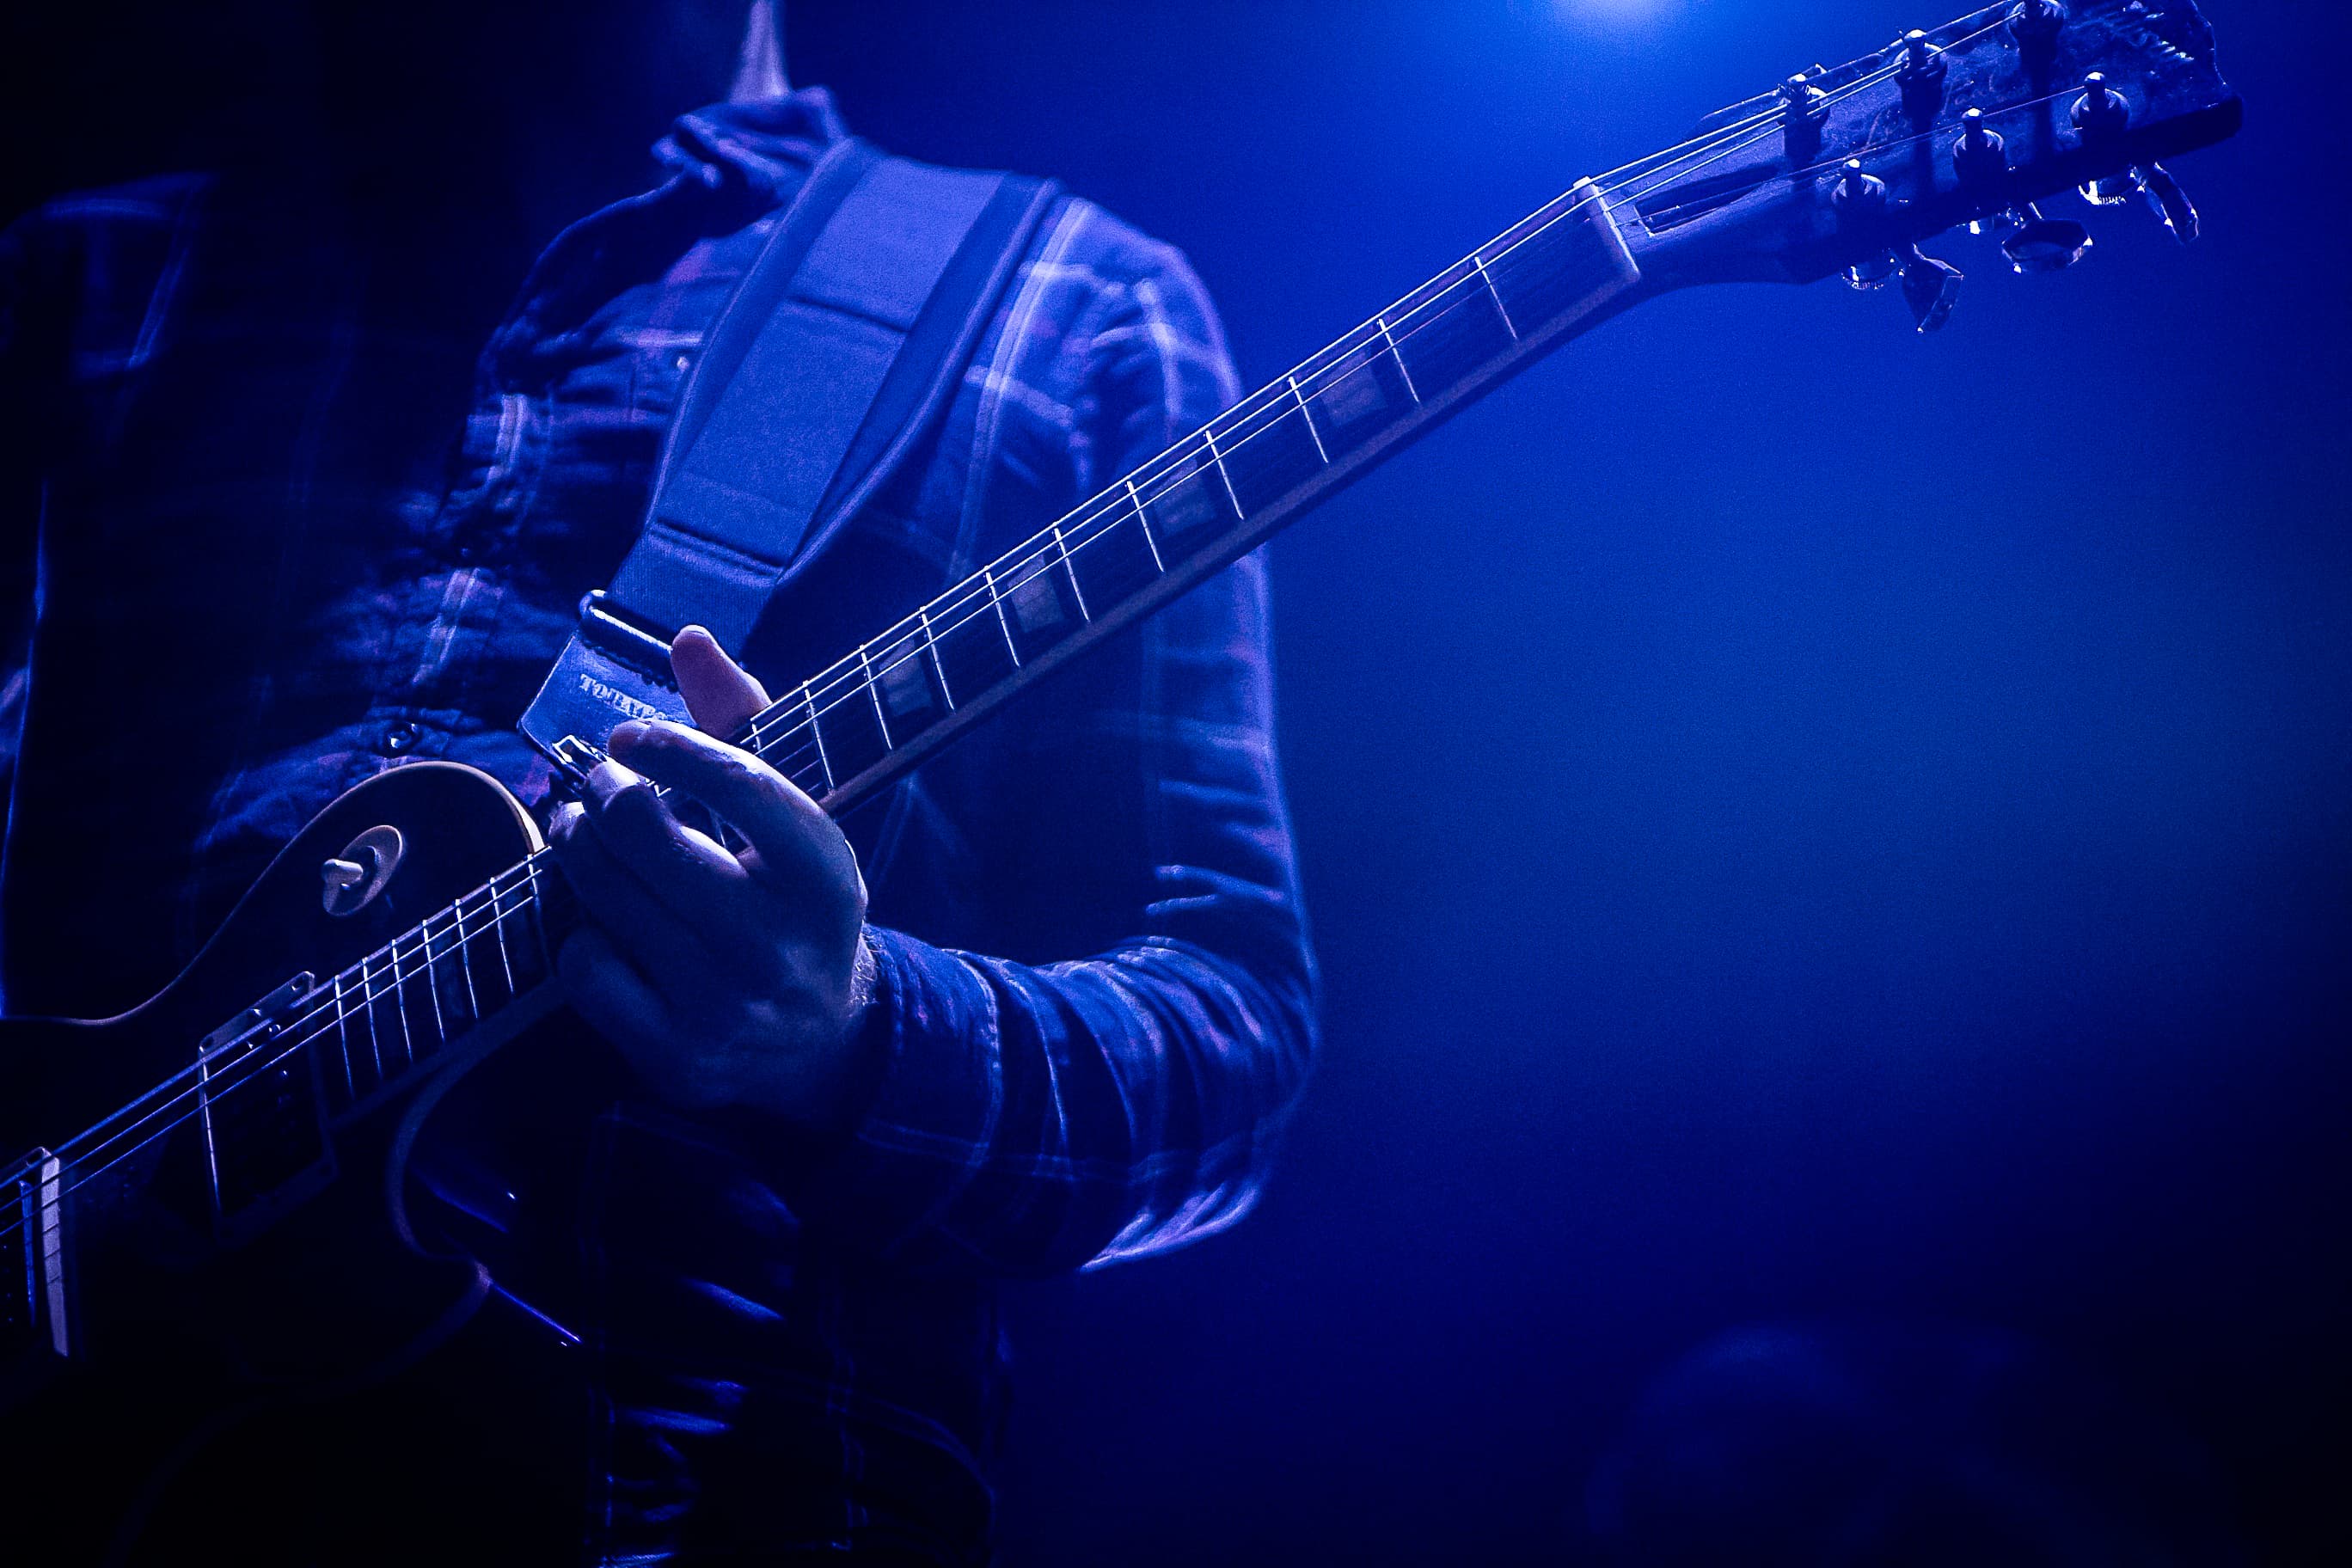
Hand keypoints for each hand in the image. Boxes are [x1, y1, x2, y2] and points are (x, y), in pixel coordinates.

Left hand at [549, 626, 874, 1124]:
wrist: (819, 1040)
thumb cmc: (793, 902)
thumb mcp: (792, 820)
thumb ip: (743, 724)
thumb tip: (688, 639)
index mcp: (825, 877)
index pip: (739, 784)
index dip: (669, 747)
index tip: (626, 738)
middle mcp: (779, 945)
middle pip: (647, 837)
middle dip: (603, 796)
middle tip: (596, 786)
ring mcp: (724, 1005)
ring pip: (605, 898)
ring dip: (576, 851)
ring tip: (578, 831)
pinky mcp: (675, 1053)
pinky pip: (585, 967)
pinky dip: (580, 934)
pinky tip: (601, 922)